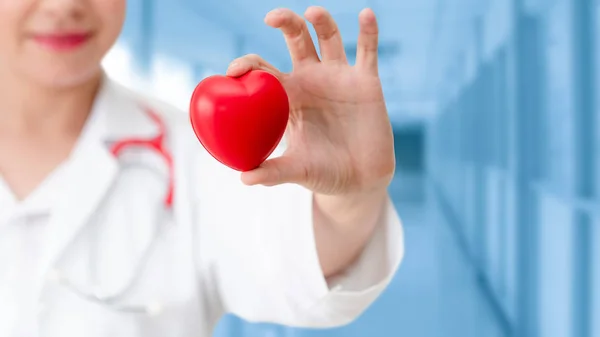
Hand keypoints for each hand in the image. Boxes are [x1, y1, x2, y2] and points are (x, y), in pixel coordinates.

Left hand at [227, 6, 394, 195]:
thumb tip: (243, 178)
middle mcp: (312, 80)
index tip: (234, 70)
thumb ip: (273, 172)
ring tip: (311, 13)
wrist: (361, 180)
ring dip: (321, 21)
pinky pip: (368, 52)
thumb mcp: (298, 169)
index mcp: (289, 97)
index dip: (249, 65)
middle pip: (296, 40)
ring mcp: (340, 78)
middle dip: (285, 23)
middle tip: (270, 18)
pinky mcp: (367, 82)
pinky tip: (366, 15)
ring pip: (329, 38)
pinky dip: (368, 32)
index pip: (265, 71)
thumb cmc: (324, 172)